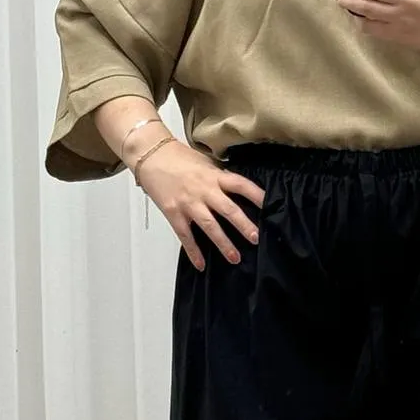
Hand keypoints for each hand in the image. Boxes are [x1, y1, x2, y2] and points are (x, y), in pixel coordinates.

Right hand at [136, 141, 266, 270]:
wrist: (150, 155)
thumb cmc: (178, 157)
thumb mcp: (204, 162)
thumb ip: (220, 176)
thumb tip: (237, 189)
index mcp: (214, 176)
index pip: (240, 184)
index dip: (256, 194)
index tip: (269, 205)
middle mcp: (204, 190)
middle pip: (228, 209)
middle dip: (243, 225)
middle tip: (256, 238)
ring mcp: (188, 203)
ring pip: (209, 226)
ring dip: (223, 243)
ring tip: (235, 258)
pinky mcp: (174, 213)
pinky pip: (185, 236)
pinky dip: (193, 251)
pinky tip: (201, 264)